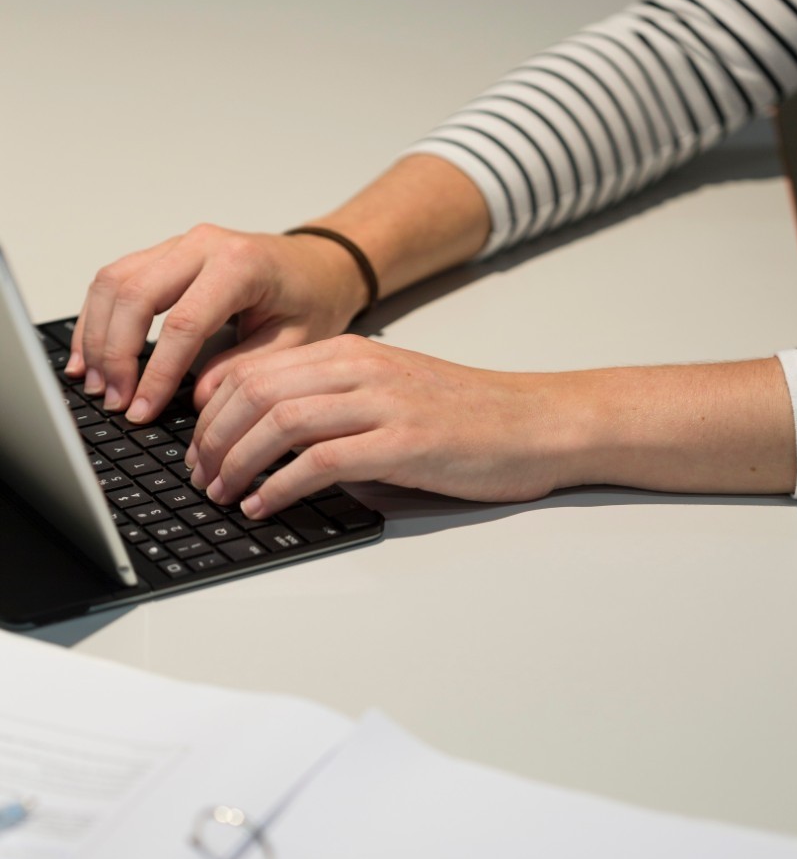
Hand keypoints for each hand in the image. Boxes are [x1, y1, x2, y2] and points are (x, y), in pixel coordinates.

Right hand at [65, 224, 369, 422]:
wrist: (317, 267)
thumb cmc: (311, 300)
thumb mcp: (295, 344)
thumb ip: (246, 370)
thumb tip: (198, 400)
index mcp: (240, 265)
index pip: (182, 323)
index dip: (156, 373)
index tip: (141, 410)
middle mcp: (202, 245)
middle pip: (135, 295)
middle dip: (116, 354)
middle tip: (114, 401)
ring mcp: (178, 245)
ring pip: (114, 282)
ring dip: (97, 336)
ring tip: (96, 384)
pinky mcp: (164, 254)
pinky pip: (116, 279)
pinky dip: (96, 317)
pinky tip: (91, 355)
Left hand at [187, 336, 580, 515]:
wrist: (537, 424)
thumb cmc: (468, 419)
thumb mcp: (390, 397)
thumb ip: (335, 410)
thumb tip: (273, 449)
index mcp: (351, 354)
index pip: (254, 370)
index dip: (211, 412)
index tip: (197, 449)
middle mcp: (360, 369)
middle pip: (255, 391)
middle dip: (212, 438)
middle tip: (198, 477)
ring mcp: (383, 402)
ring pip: (280, 420)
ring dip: (237, 462)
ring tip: (222, 494)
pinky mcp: (404, 442)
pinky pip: (321, 459)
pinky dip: (280, 485)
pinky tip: (264, 504)